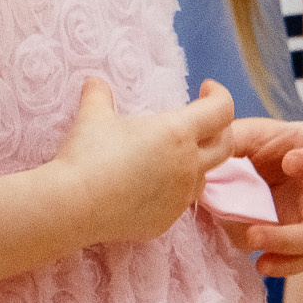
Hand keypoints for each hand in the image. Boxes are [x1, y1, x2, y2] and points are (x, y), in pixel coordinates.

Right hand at [55, 77, 234, 246]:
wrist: (76, 205)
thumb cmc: (89, 154)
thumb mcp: (93, 116)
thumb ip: (99, 94)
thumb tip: (95, 81)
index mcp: (177, 133)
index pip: (221, 110)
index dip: (219, 95)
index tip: (205, 89)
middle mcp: (188, 166)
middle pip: (226, 145)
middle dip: (219, 129)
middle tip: (199, 121)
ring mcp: (180, 197)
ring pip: (204, 176)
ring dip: (196, 162)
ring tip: (169, 156)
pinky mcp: (167, 221)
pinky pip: (180, 201)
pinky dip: (173, 189)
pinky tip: (148, 186)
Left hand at [219, 116, 302, 275]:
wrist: (232, 182)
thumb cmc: (244, 149)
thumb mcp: (236, 137)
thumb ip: (228, 128)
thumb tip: (210, 89)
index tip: (288, 163)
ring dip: (293, 240)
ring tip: (255, 238)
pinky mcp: (302, 240)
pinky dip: (287, 265)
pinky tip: (261, 263)